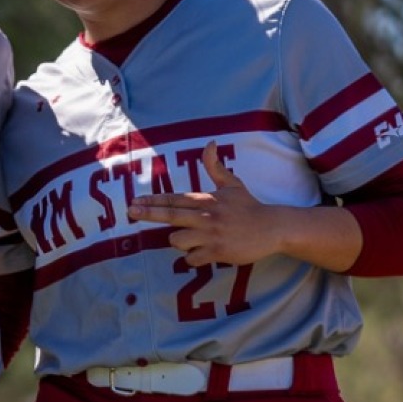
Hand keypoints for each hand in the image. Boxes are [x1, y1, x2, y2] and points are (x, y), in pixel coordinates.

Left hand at [126, 142, 280, 266]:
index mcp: (206, 200)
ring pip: (177, 240)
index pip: (173, 199)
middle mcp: (205, 217)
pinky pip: (192, 259)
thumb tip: (210, 143)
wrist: (272, 228)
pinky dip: (192, 258)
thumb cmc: (248, 206)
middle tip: (130, 212)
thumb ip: (215, 167)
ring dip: (179, 241)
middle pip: (169, 215)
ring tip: (191, 239)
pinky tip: (200, 254)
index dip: (152, 200)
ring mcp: (210, 235)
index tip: (134, 201)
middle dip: (148, 214)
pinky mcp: (217, 252)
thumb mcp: (232, 184)